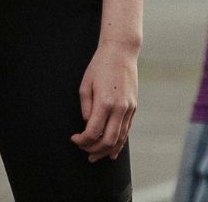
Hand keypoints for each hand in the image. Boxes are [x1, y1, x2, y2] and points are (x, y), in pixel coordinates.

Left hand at [71, 41, 136, 162]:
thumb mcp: (85, 84)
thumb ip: (86, 107)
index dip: (82, 140)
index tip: (74, 139)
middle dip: (94, 150)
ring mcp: (128, 109)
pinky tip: (112, 152)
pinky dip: (119, 143)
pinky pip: (126, 131)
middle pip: (107, 141)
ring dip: (106, 151)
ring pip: (119, 139)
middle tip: (83, 152)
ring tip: (95, 156)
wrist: (121, 52)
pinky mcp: (133, 108)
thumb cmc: (100, 65)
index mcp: (105, 102)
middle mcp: (119, 108)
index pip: (93, 132)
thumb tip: (87, 124)